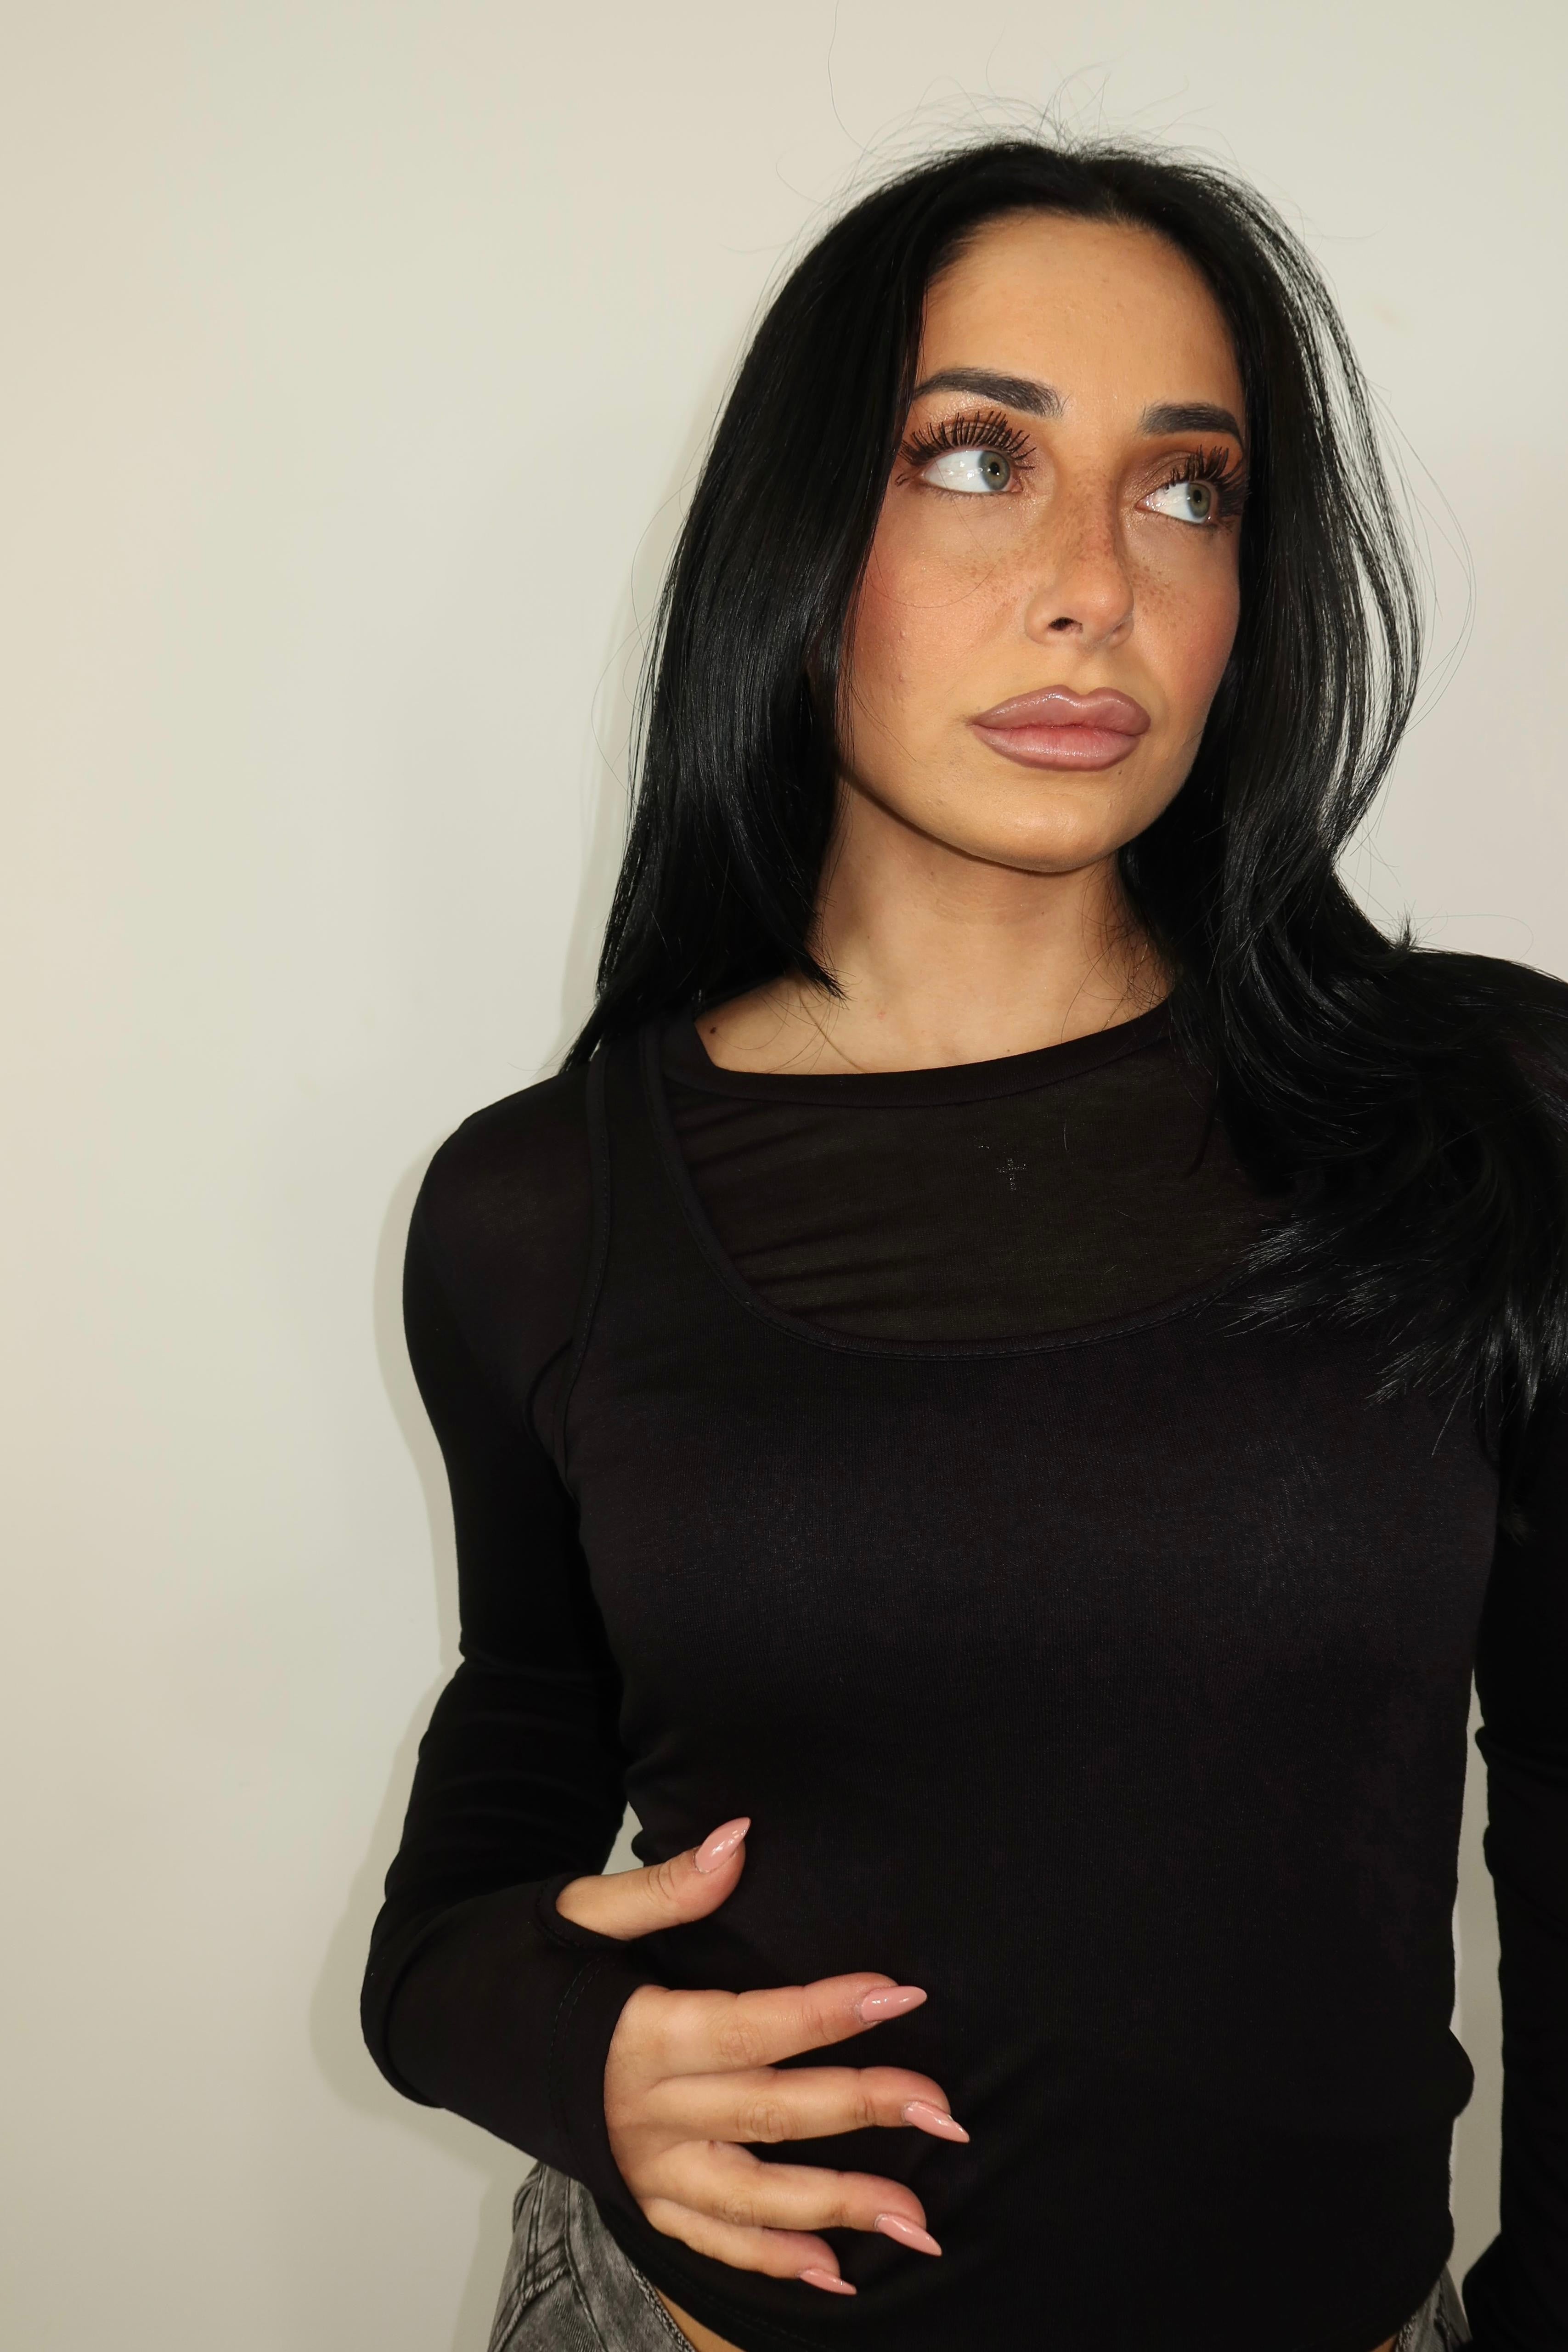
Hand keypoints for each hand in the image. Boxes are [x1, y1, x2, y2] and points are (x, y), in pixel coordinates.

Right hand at [556, 1818, 967, 2296]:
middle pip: (770, 2113)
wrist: (444, 2023)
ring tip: (921, 2220)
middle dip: (862, 2109)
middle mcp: (644, 2113)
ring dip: (840, 2209)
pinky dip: (773, 2262)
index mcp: (635, 2034)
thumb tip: (739, 1835)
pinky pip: (712, 2241)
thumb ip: (665, 1887)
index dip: (828, 2012)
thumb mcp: (579, 1910)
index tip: (901, 1995)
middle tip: (946, 2109)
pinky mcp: (638, 2197)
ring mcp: (642, 2166)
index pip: (752, 2027)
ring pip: (755, 2198)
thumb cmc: (519, 1959)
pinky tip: (838, 2275)